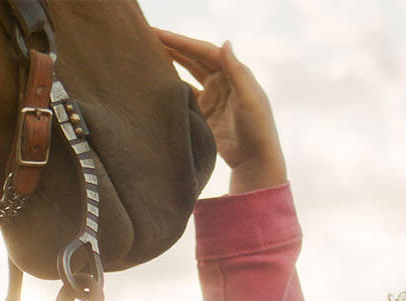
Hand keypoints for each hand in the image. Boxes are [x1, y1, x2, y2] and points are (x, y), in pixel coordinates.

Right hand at [155, 29, 286, 193]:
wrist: (255, 160)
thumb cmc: (258, 128)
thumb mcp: (250, 98)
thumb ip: (237, 71)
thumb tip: (225, 43)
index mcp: (234, 73)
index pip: (204, 52)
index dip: (182, 42)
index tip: (160, 34)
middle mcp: (221, 81)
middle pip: (193, 59)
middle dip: (172, 46)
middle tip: (148, 36)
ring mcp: (211, 97)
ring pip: (186, 74)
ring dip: (170, 63)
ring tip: (148, 53)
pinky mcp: (203, 114)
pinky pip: (184, 95)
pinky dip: (171, 87)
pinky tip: (156, 81)